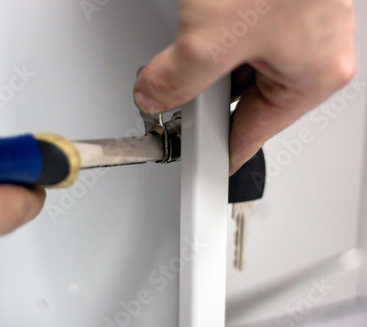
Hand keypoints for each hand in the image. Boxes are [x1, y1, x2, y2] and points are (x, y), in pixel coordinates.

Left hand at [134, 0, 354, 173]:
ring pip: (234, 66)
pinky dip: (209, 38)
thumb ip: (174, 80)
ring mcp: (292, 23)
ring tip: (190, 48)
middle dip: (203, 102)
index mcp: (312, 76)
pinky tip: (196, 26)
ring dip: (202, 64)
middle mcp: (309, 52)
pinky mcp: (272, 2)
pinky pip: (234, 36)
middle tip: (172, 102)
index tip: (198, 171)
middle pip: (241, 100)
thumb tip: (153, 95)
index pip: (252, 136)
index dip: (216, 155)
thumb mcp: (209, 39)